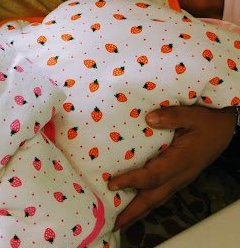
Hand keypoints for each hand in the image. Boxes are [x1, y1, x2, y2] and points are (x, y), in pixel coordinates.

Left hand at [108, 105, 235, 230]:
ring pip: (157, 198)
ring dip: (138, 211)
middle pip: (153, 198)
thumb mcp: (191, 114)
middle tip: (113, 223)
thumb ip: (171, 116)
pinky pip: (160, 192)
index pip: (152, 176)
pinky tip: (134, 203)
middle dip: (133, 212)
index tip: (112, 184)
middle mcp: (180, 174)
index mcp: (181, 160)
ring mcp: (180, 178)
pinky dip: (146, 202)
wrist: (224, 128)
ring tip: (119, 220)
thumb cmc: (208, 121)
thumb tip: (149, 119)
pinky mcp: (178, 176)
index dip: (132, 181)